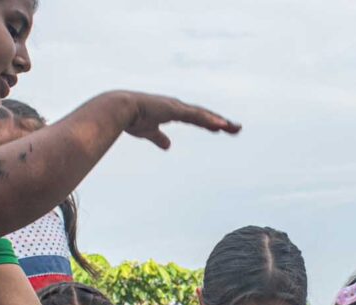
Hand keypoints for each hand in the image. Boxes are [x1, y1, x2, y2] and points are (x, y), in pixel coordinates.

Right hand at [122, 92, 240, 148]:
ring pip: (204, 115)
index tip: (221, 128)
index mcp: (173, 111)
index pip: (196, 118)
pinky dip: (209, 120)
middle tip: (237, 129)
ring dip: (220, 122)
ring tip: (235, 129)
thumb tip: (168, 146)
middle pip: (205, 115)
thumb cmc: (131, 119)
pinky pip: (196, 116)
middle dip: (221, 122)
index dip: (210, 123)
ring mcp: (177, 107)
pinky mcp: (175, 109)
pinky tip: (221, 125)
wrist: (119, 109)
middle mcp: (178, 107)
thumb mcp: (149, 132)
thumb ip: (159, 138)